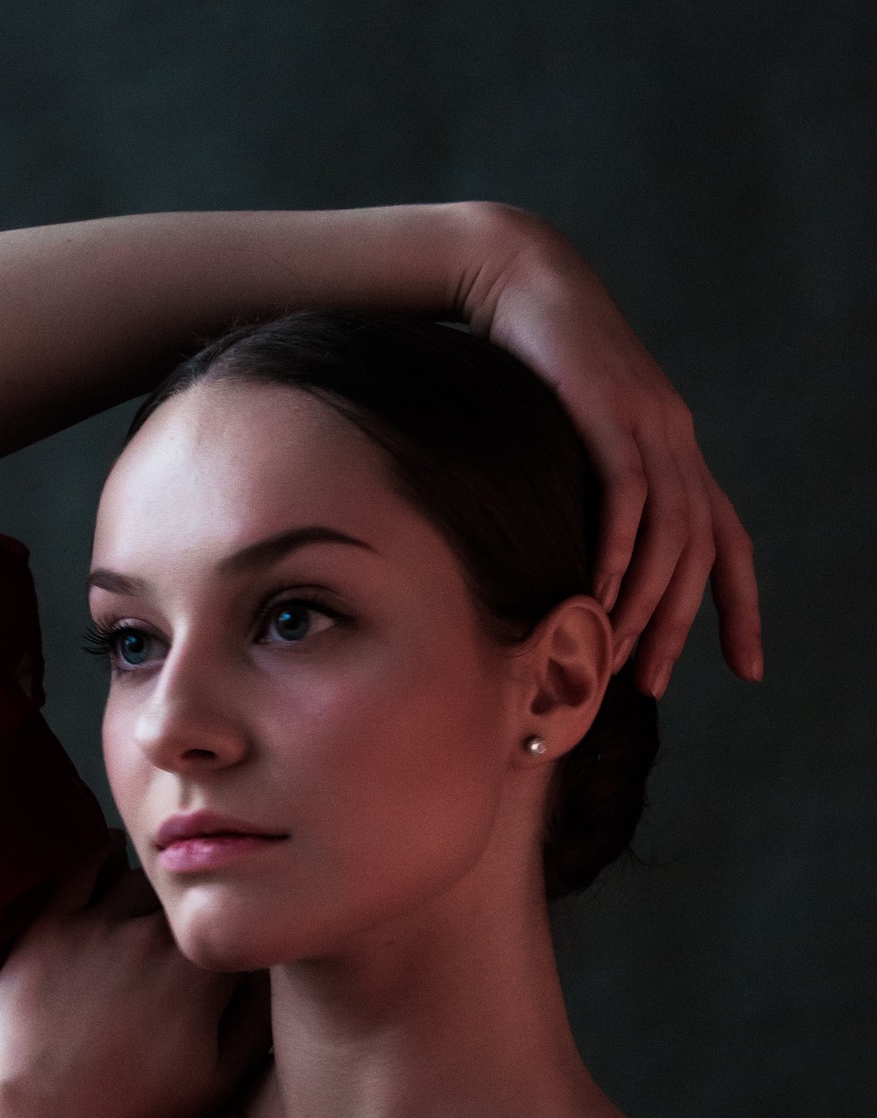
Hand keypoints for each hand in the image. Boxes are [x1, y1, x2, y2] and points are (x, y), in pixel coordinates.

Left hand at [0, 838, 270, 1117]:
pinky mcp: (52, 925)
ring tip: (158, 899)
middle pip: (192, 897)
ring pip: (144, 878)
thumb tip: (274, 979)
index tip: (242, 940)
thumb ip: (258, 1022)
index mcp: (203, 970)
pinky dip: (103, 858)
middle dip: (199, 908)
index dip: (244, 933)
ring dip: (157, 889)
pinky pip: (83, 870)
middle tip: (194, 923)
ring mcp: (100, 923)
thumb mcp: (220, 1081)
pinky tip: (112, 857)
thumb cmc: (135, 1111)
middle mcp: (155, 932)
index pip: (239, 927)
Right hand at [459, 210, 761, 699]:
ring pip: (670, 529)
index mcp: (680, 453)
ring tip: (612, 648)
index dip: (742, 609)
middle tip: (648, 682)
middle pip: (700, 551)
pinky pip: (627, 489)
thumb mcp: (580, 438)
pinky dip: (619, 545)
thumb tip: (583, 568)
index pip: (728, 544)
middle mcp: (678, 439)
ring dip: (646, 598)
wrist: (524, 281)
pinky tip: (601, 589)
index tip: (748, 669)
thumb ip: (596, 494)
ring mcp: (648, 422)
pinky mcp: (606, 407)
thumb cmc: (541, 369)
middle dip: (679, 625)